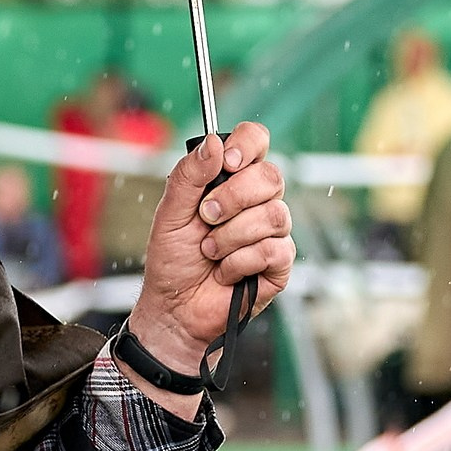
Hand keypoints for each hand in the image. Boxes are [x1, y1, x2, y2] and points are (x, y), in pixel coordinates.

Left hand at [123, 122, 294, 414]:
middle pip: (271, 177)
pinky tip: (225, 272)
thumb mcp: (170, 213)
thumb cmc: (172, 261)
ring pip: (273, 215)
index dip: (249, 145)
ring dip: (231, 236)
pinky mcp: (280, 264)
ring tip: (209, 252)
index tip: (228, 162)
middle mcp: (258, 201)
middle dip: (233, 198)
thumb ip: (189, 176)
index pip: (257, 141)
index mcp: (232, 180)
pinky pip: (273, 250)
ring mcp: (273, 233)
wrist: (174, 309)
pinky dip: (240, 262)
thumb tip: (214, 141)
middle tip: (205, 217)